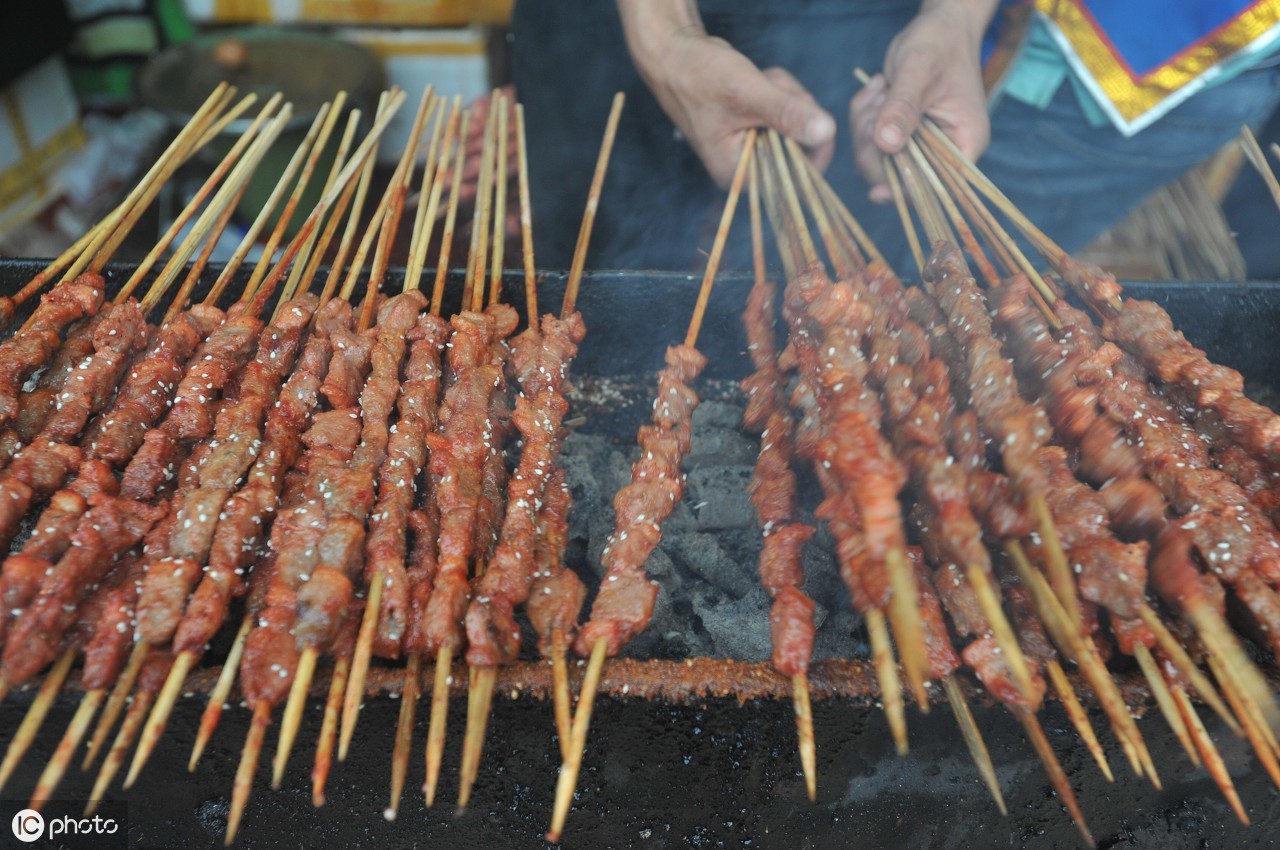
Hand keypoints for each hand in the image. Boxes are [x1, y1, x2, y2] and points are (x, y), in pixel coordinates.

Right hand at [618, 1, 835, 186]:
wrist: (674, 57)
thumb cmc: (700, 77)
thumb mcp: (747, 94)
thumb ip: (787, 115)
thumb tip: (827, 132)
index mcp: (741, 174)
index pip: (796, 177)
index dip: (812, 145)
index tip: (806, 111)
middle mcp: (747, 168)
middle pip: (800, 148)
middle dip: (792, 108)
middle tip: (769, 86)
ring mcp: (752, 147)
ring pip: (795, 125)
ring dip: (785, 94)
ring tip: (758, 79)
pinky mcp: (755, 129)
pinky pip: (784, 113)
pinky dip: (778, 91)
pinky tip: (758, 79)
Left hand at [850, 0, 995, 202]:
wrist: (938, 28)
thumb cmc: (939, 43)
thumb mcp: (918, 71)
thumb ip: (903, 107)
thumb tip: (887, 145)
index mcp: (964, 143)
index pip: (936, 186)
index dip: (905, 192)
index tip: (876, 193)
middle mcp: (943, 151)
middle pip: (897, 176)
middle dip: (875, 144)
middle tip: (877, 101)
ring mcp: (919, 145)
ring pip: (876, 159)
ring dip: (866, 124)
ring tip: (880, 89)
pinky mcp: (900, 135)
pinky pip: (869, 141)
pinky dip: (864, 116)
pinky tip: (877, 89)